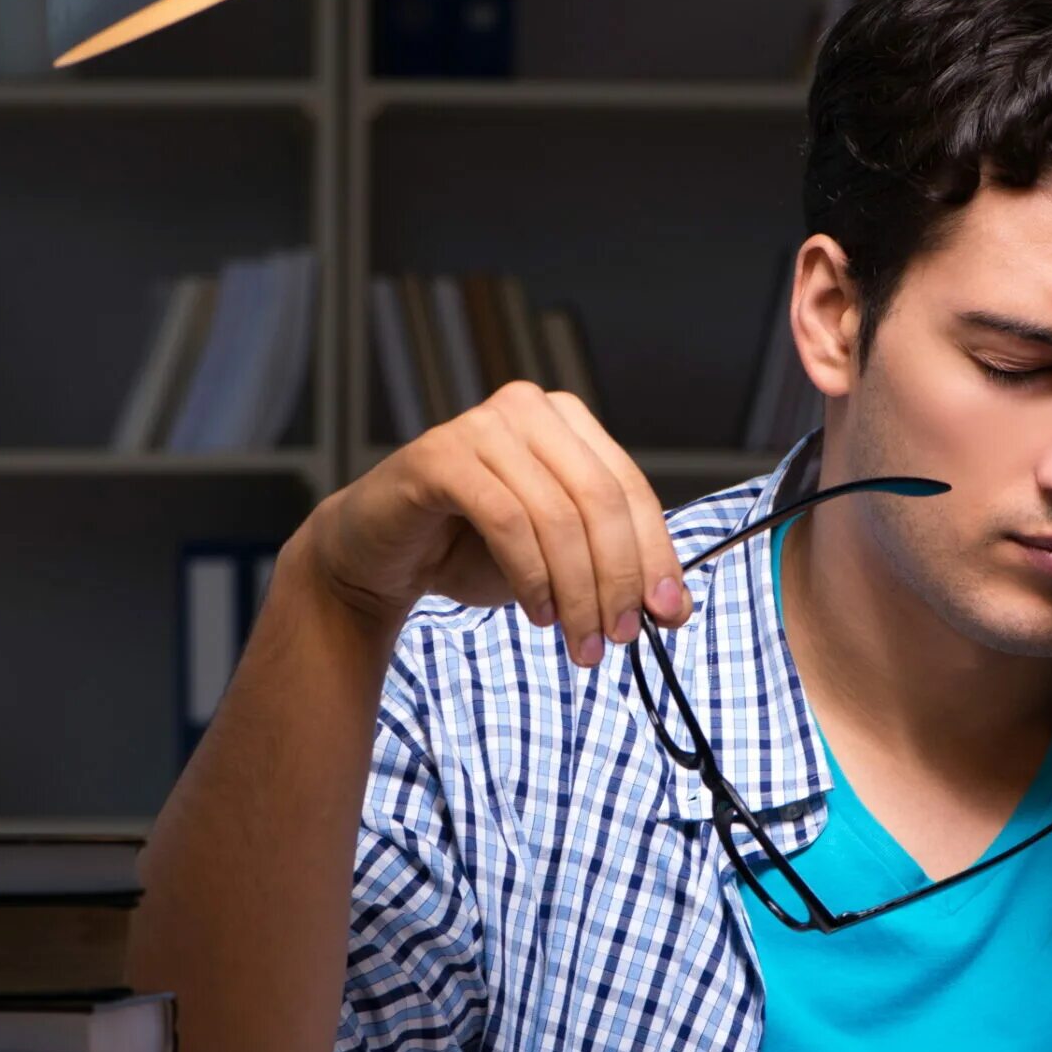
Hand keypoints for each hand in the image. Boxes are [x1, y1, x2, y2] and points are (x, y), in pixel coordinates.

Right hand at [303, 383, 692, 665]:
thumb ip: (609, 568)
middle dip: (617, 579)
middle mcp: (528, 409)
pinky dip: (531, 576)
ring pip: (558, 516)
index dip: (656, 554)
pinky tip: (538, 614)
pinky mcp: (439, 455)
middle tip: (618, 639)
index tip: (670, 614)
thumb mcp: (556, 561)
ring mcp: (482, 426)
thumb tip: (674, 606)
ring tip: (580, 643)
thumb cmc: (470, 551)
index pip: (631, 488)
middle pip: (601, 500)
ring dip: (577, 591)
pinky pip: (507, 520)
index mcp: (567, 421)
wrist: (377, 556)